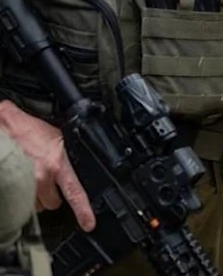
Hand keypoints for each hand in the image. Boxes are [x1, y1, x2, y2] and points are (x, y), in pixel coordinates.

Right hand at [0, 101, 94, 230]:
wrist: (7, 125)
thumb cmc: (30, 131)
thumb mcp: (58, 140)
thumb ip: (66, 159)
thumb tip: (79, 168)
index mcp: (57, 164)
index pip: (74, 192)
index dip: (83, 210)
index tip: (88, 224)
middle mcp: (40, 176)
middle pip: (52, 203)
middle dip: (51, 195)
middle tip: (48, 180)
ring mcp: (23, 183)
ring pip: (34, 204)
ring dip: (35, 195)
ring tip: (33, 177)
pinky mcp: (10, 186)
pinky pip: (19, 200)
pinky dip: (22, 194)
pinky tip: (22, 181)